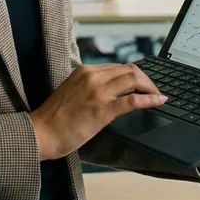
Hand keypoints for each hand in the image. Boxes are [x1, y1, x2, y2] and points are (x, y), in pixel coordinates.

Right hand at [30, 64, 166, 160]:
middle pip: (129, 69)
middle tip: (154, 90)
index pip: (118, 66)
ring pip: (134, 79)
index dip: (135, 75)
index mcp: (83, 71)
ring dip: (150, 87)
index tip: (143, 83)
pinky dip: (150, 99)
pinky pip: (133, 100)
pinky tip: (159, 101)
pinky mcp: (102, 109)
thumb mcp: (71, 93)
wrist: (40, 133)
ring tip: (158, 96)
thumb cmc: (53, 119)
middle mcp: (92, 76)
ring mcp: (98, 91)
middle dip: (146, 79)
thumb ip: (88, 87)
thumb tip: (110, 92)